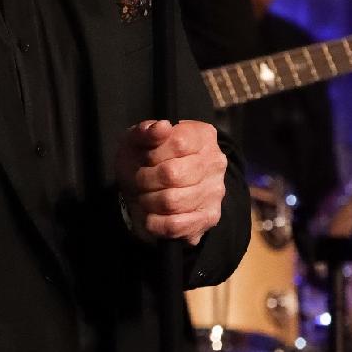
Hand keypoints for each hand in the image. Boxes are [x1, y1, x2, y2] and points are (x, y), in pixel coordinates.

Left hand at [115, 119, 226, 245]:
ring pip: (172, 201)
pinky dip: (155, 222)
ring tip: (146, 197)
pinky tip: (152, 215)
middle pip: (172, 174)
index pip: (179, 143)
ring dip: (148, 201)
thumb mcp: (136, 142)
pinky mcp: (209, 218)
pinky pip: (176, 225)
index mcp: (202, 136)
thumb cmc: (143, 163)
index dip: (153, 154)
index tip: (145, 158)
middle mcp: (215, 162)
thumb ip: (146, 131)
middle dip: (145, 180)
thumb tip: (163, 126)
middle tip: (140, 181)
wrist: (144, 194)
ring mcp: (215, 192)